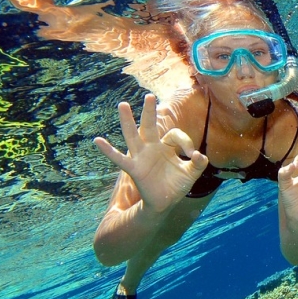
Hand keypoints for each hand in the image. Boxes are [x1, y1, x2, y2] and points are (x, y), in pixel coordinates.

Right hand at [93, 94, 208, 212]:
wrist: (165, 202)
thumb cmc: (176, 185)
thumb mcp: (191, 173)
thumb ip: (198, 163)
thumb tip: (199, 155)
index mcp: (166, 146)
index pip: (175, 135)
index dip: (185, 142)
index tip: (192, 155)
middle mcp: (152, 147)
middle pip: (149, 126)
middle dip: (149, 111)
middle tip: (149, 96)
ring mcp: (141, 157)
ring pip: (132, 135)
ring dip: (128, 121)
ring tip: (123, 105)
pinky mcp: (134, 168)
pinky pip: (119, 158)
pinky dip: (108, 151)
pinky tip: (98, 141)